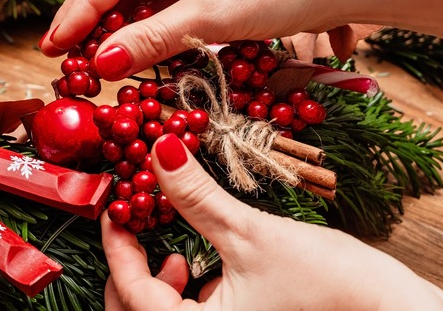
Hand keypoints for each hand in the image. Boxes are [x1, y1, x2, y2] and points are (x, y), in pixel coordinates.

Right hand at [40, 0, 372, 79]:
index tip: (55, 45)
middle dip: (96, 18)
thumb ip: (154, 38)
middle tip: (64, 56)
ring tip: (94, 63)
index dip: (82, 10)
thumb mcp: (215, 16)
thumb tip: (101, 64)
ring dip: (123, 28)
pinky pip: (170, 1)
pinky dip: (153, 29)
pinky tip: (134, 53)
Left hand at [102, 133, 442, 309]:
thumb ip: (198, 196)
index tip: (113, 207)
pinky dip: (186, 292)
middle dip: (130, 271)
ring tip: (175, 249)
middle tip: (138, 227)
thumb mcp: (251, 235)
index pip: (129, 294)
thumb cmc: (329, 284)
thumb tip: (160, 149)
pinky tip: (205, 266)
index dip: (115, 246)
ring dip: (157, 284)